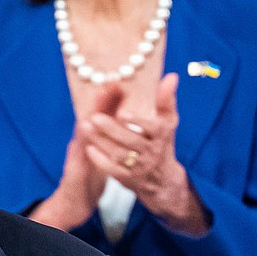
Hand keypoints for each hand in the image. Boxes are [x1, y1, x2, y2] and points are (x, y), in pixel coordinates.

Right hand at [31, 84, 118, 229]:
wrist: (73, 204)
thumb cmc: (89, 179)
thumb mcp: (101, 155)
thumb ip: (109, 137)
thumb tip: (122, 120)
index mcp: (91, 139)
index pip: (102, 115)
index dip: (110, 98)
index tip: (121, 81)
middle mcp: (82, 143)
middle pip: (91, 118)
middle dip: (102, 101)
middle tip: (113, 83)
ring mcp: (76, 156)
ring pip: (83, 134)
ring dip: (90, 118)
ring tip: (99, 102)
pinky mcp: (74, 172)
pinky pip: (79, 158)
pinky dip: (83, 144)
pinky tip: (87, 138)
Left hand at [80, 72, 209, 234]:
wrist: (162, 179)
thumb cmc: (161, 141)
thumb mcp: (167, 122)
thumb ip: (166, 100)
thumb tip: (172, 76)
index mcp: (162, 135)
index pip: (153, 128)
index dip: (138, 121)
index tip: (122, 112)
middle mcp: (152, 152)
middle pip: (132, 141)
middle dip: (112, 130)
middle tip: (94, 117)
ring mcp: (140, 167)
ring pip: (119, 155)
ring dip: (101, 141)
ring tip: (85, 127)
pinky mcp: (128, 179)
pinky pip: (113, 170)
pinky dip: (101, 160)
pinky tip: (88, 148)